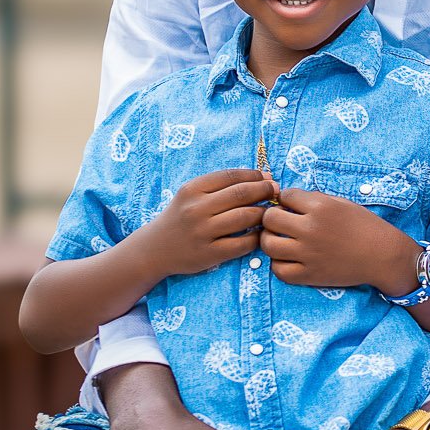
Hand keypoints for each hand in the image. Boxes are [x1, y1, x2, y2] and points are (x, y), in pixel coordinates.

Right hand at [137, 169, 274, 277]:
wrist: (155, 249)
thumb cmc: (181, 217)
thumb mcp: (192, 194)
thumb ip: (222, 185)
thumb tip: (264, 176)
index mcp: (192, 189)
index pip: (231, 176)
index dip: (255, 175)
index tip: (267, 177)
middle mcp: (196, 209)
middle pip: (241, 194)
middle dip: (264, 190)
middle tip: (275, 191)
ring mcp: (202, 232)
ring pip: (245, 217)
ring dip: (264, 213)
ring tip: (269, 212)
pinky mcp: (209, 253)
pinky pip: (243, 243)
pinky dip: (257, 237)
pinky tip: (260, 233)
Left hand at [260, 188, 419, 291]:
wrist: (383, 255)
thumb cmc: (365, 226)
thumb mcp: (342, 203)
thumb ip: (314, 200)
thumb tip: (288, 200)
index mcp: (320, 207)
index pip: (285, 195)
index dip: (287, 199)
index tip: (293, 206)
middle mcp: (311, 229)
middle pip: (270, 218)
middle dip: (273, 217)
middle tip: (281, 221)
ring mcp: (308, 254)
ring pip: (268, 244)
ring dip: (270, 239)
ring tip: (279, 239)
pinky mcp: (309, 275)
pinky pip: (278, 270)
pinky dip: (278, 264)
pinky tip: (287, 258)